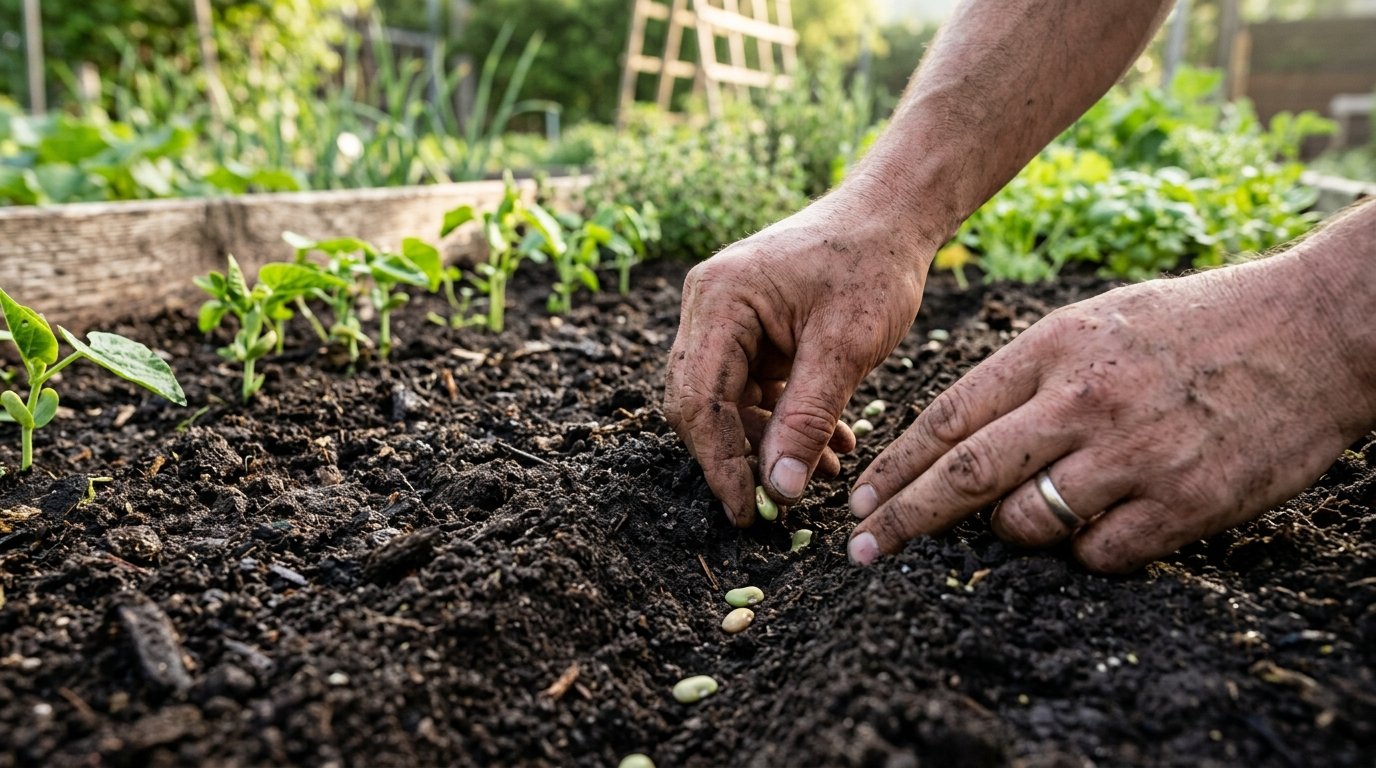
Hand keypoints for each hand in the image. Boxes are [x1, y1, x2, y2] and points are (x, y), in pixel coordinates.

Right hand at [664, 195, 932, 524]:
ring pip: (729, 403)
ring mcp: (727, 319)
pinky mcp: (750, 331)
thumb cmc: (873, 265)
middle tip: (781, 505)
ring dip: (772, 444)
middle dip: (741, 458)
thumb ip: (807, 419)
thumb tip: (781, 490)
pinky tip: (829, 444)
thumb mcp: (846, 347)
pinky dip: (787, 421)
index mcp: (720, 300)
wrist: (894, 216)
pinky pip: (754, 391)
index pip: (699, 399)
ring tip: (826, 472)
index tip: (749, 512)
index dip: (720, 463)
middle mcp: (709, 307)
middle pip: (701, 405)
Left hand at [846, 252, 1375, 572]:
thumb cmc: (1198, 324)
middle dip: (905, 518)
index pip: (949, 416)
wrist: (1316, 330)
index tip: (864, 498)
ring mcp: (1133, 455)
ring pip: (1028, 522)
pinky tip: (1106, 525)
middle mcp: (1083, 401)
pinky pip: (1098, 554)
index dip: (897, 464)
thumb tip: (960, 436)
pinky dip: (1086, 550)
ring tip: (1032, 516)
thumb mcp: (1098, 321)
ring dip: (1013, 531)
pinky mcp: (1183, 504)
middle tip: (864, 549)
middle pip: (967, 475)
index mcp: (1054, 348)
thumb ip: (1028, 374)